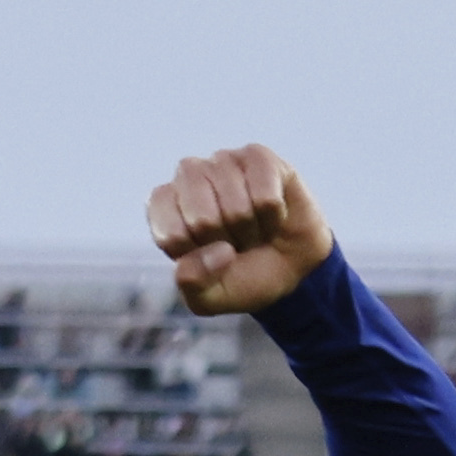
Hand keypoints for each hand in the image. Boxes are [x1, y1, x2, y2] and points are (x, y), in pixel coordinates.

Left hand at [148, 146, 333, 317]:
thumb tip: (216, 251)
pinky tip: (271, 215)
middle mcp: (188, 178)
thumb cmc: (242, 277)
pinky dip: (273, 217)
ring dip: (251, 230)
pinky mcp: (257, 156)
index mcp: (164, 209)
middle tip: (235, 243)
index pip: (170, 234)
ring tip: (253, 229)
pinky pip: (265, 196)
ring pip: (236, 207)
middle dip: (226, 243)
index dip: (198, 257)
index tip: (209, 257)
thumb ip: (193, 283)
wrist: (291, 266)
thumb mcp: (209, 298)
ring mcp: (222, 161)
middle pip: (202, 219)